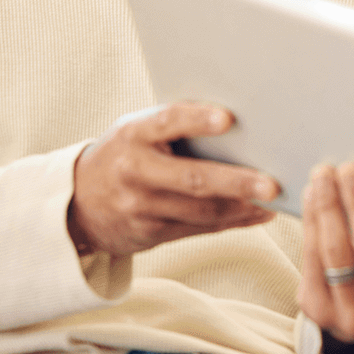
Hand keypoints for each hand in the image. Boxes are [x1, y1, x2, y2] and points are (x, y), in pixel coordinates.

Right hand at [69, 102, 277, 257]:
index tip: (228, 118)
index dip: (197, 120)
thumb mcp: (137, 130)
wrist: (77, 203)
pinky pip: (200, 229)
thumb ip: (175, 124)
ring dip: (243, 208)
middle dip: (236, 182)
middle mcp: (134, 172)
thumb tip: (238, 120)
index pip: (167, 122)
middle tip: (272, 185)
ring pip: (201, 211)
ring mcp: (141, 208)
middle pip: (192, 179)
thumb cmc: (125, 154)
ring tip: (276, 201)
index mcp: (133, 135)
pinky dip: (233, 222)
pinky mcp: (150, 234)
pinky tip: (259, 215)